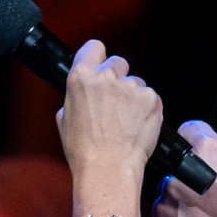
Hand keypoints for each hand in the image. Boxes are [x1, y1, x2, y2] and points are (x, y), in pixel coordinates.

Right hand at [54, 40, 163, 199]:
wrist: (108, 169)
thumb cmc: (84, 151)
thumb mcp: (65, 119)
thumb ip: (75, 96)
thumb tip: (83, 90)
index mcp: (81, 77)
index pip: (94, 47)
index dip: (97, 56)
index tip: (100, 63)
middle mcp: (106, 77)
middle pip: (118, 63)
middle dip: (117, 79)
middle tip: (115, 104)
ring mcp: (131, 87)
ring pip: (135, 83)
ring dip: (133, 98)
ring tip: (125, 122)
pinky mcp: (151, 99)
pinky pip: (150, 97)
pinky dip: (146, 109)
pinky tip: (137, 126)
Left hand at [151, 124, 216, 216]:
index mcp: (208, 150)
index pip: (190, 129)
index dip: (196, 139)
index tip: (199, 151)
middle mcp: (183, 168)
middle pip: (178, 162)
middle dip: (188, 172)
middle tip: (205, 190)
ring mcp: (169, 192)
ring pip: (168, 186)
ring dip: (179, 194)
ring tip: (200, 212)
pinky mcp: (161, 215)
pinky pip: (162, 209)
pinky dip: (173, 215)